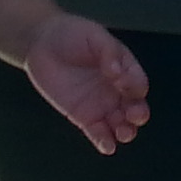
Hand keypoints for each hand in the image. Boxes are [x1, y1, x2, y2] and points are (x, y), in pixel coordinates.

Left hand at [25, 15, 149, 153]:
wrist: (42, 43)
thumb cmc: (72, 34)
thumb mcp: (94, 35)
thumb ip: (108, 52)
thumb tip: (117, 71)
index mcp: (124, 68)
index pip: (137, 82)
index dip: (135, 85)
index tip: (125, 84)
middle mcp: (116, 89)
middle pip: (134, 107)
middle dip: (138, 114)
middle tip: (135, 116)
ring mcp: (101, 105)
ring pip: (120, 123)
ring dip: (126, 131)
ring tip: (123, 133)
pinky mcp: (84, 117)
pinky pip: (98, 132)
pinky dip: (104, 141)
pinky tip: (107, 146)